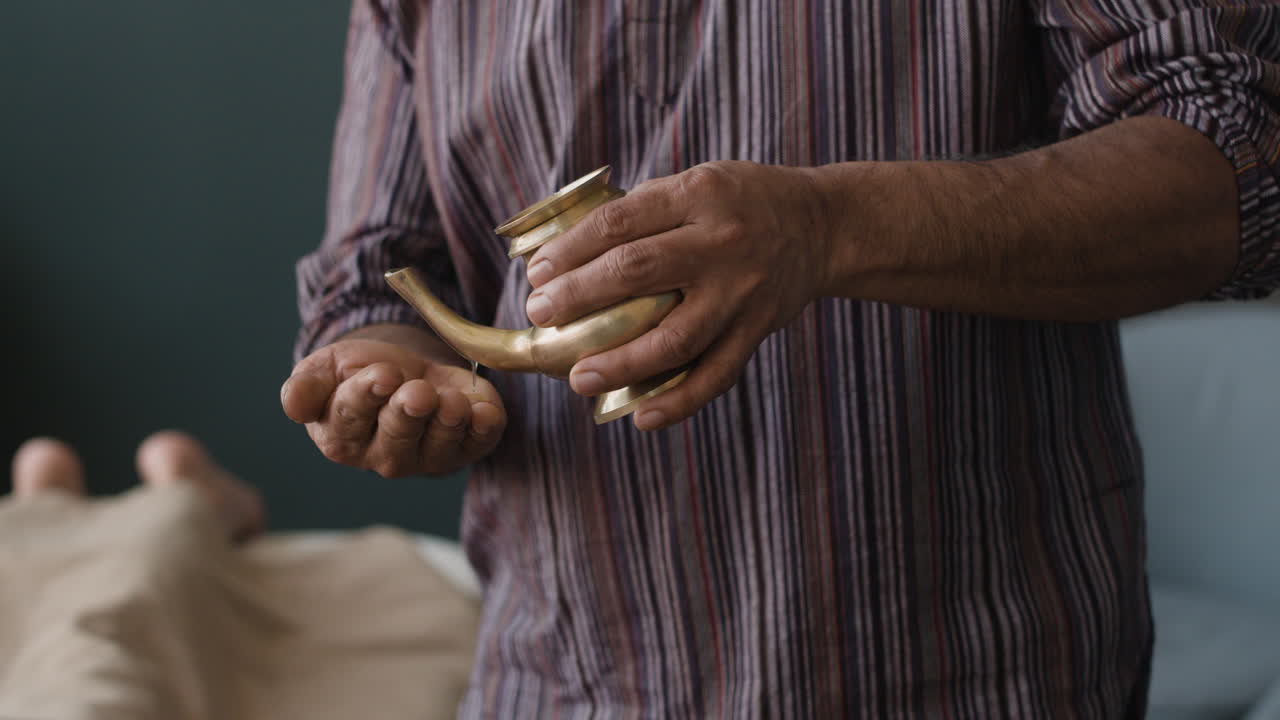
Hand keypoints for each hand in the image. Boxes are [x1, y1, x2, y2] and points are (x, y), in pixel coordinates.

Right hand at [281, 326, 505, 476]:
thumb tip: (293, 406)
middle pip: (397, 439)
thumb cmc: (359, 372)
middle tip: (418, 392)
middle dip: (408, 414)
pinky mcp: (465, 447)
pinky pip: (478, 443)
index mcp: (342, 435)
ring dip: (447, 422)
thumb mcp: (326, 369)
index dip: (366, 396)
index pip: (351, 418)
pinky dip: (484, 428)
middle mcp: (384, 454)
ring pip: (439, 445)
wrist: (404, 368)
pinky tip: (485, 411)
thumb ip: (307, 387)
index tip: (382, 376)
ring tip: (451, 401)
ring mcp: (428, 455)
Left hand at [523, 161, 832, 429]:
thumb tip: (567, 251)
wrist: (822, 226)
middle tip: (539, 315)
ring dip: (620, 363)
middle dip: (578, 298)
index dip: (570, 250)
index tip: (537, 273)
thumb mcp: (696, 182)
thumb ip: (643, 211)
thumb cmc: (743, 201)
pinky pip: (716, 374)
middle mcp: (721, 242)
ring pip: (674, 337)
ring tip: (579, 379)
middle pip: (636, 273)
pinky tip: (642, 416)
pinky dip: (679, 401)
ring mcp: (741, 292)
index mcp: (698, 195)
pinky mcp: (757, 329)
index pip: (618, 224)